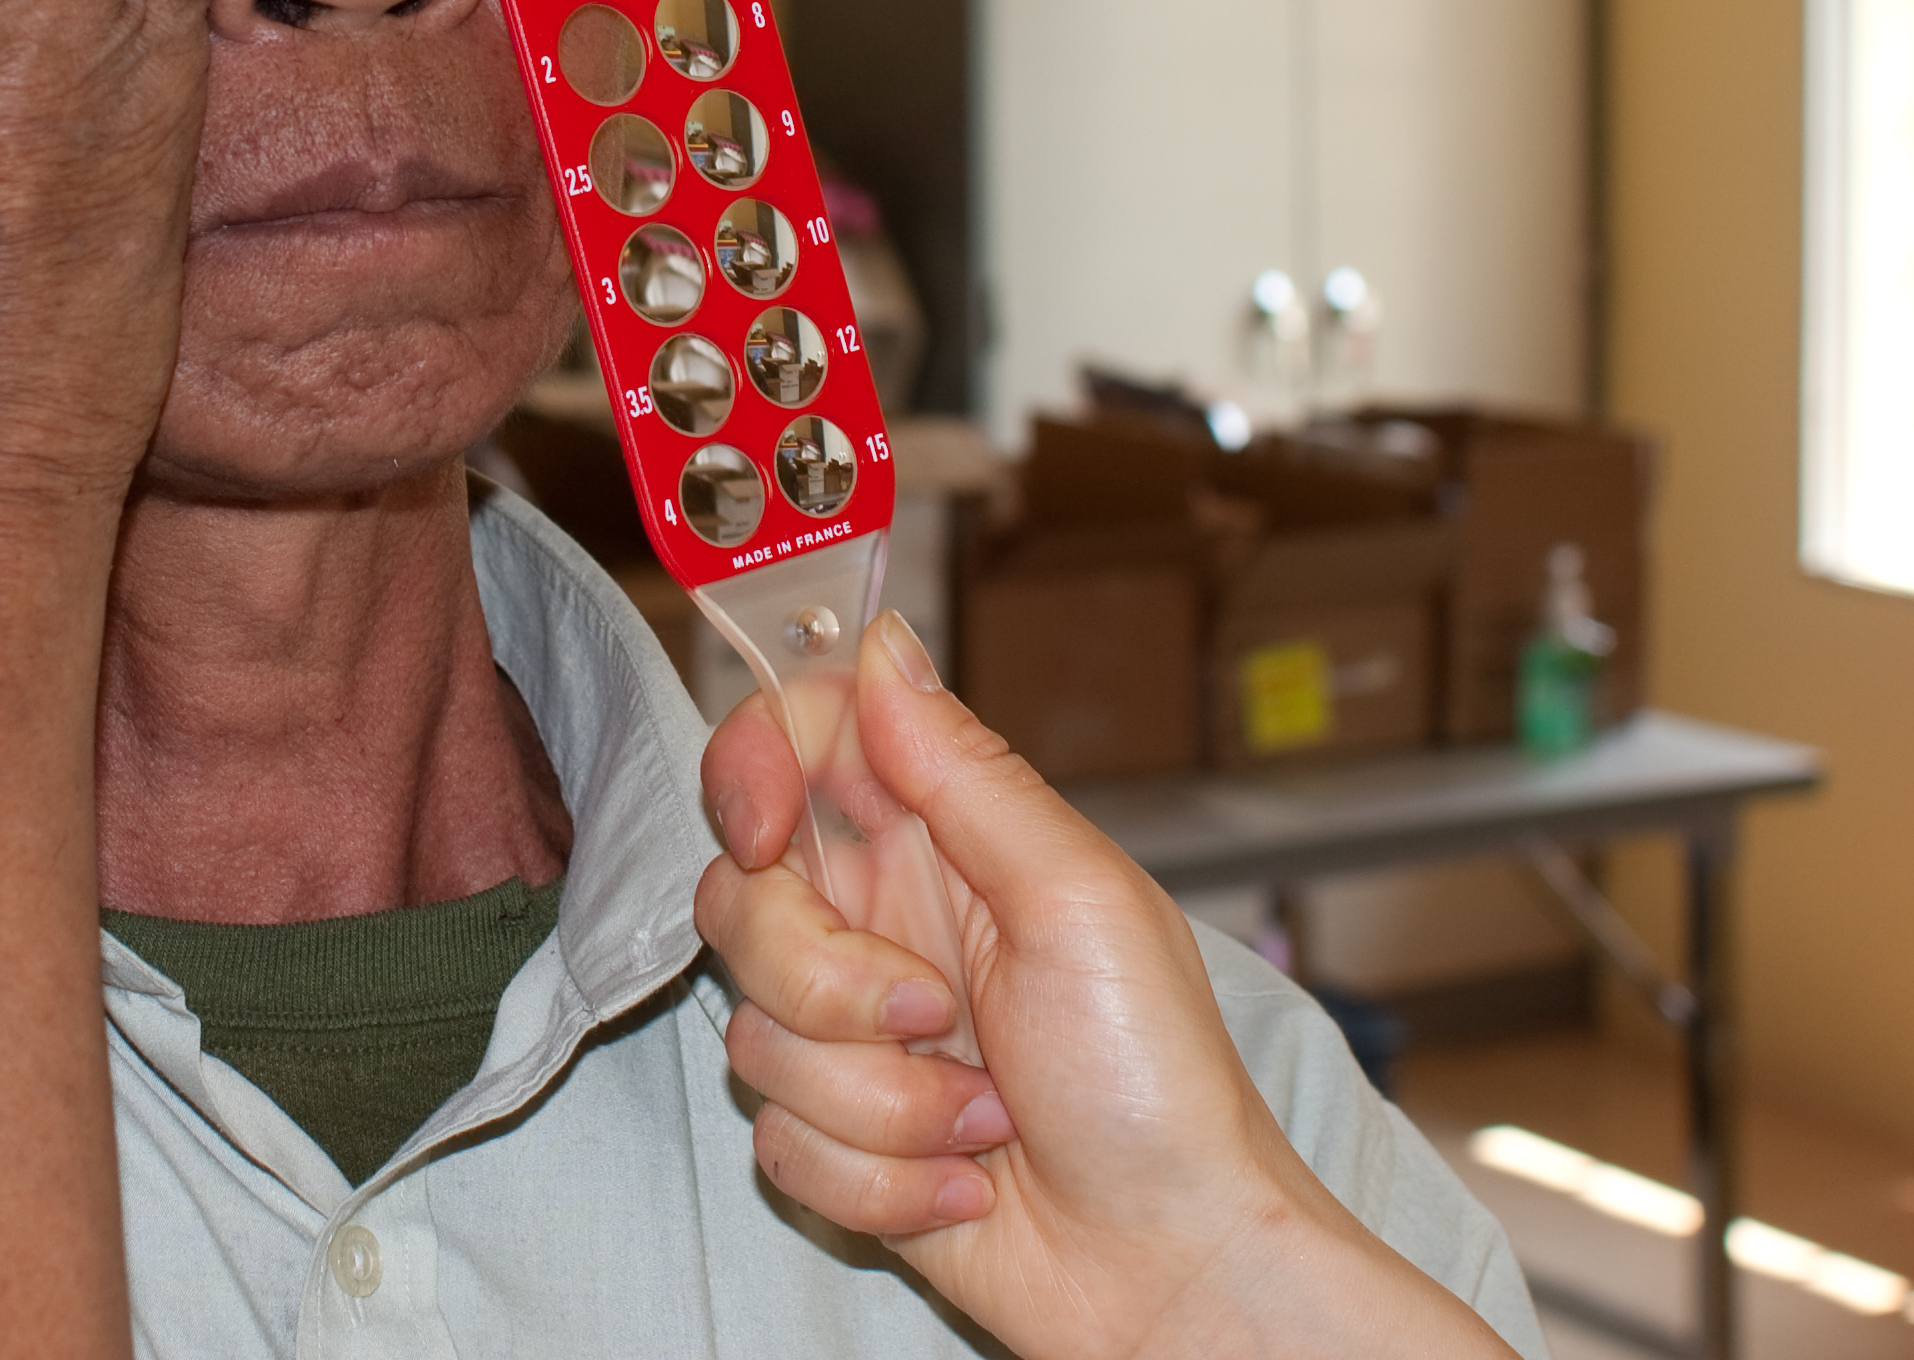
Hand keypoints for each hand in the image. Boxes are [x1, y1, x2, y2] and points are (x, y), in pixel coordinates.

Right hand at [698, 618, 1516, 1359]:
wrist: (1172, 1270)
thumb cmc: (1160, 1087)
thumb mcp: (1079, 901)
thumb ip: (967, 773)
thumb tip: (883, 643)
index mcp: (944, 841)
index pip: (796, 746)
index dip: (752, 768)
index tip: (766, 832)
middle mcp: (883, 926)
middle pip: (741, 897)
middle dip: (823, 978)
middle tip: (930, 1013)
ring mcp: (855, 1038)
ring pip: (756, 1034)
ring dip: (880, 1100)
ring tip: (986, 1119)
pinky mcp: (839, 1140)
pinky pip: (776, 1142)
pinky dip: (876, 1178)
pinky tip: (964, 1185)